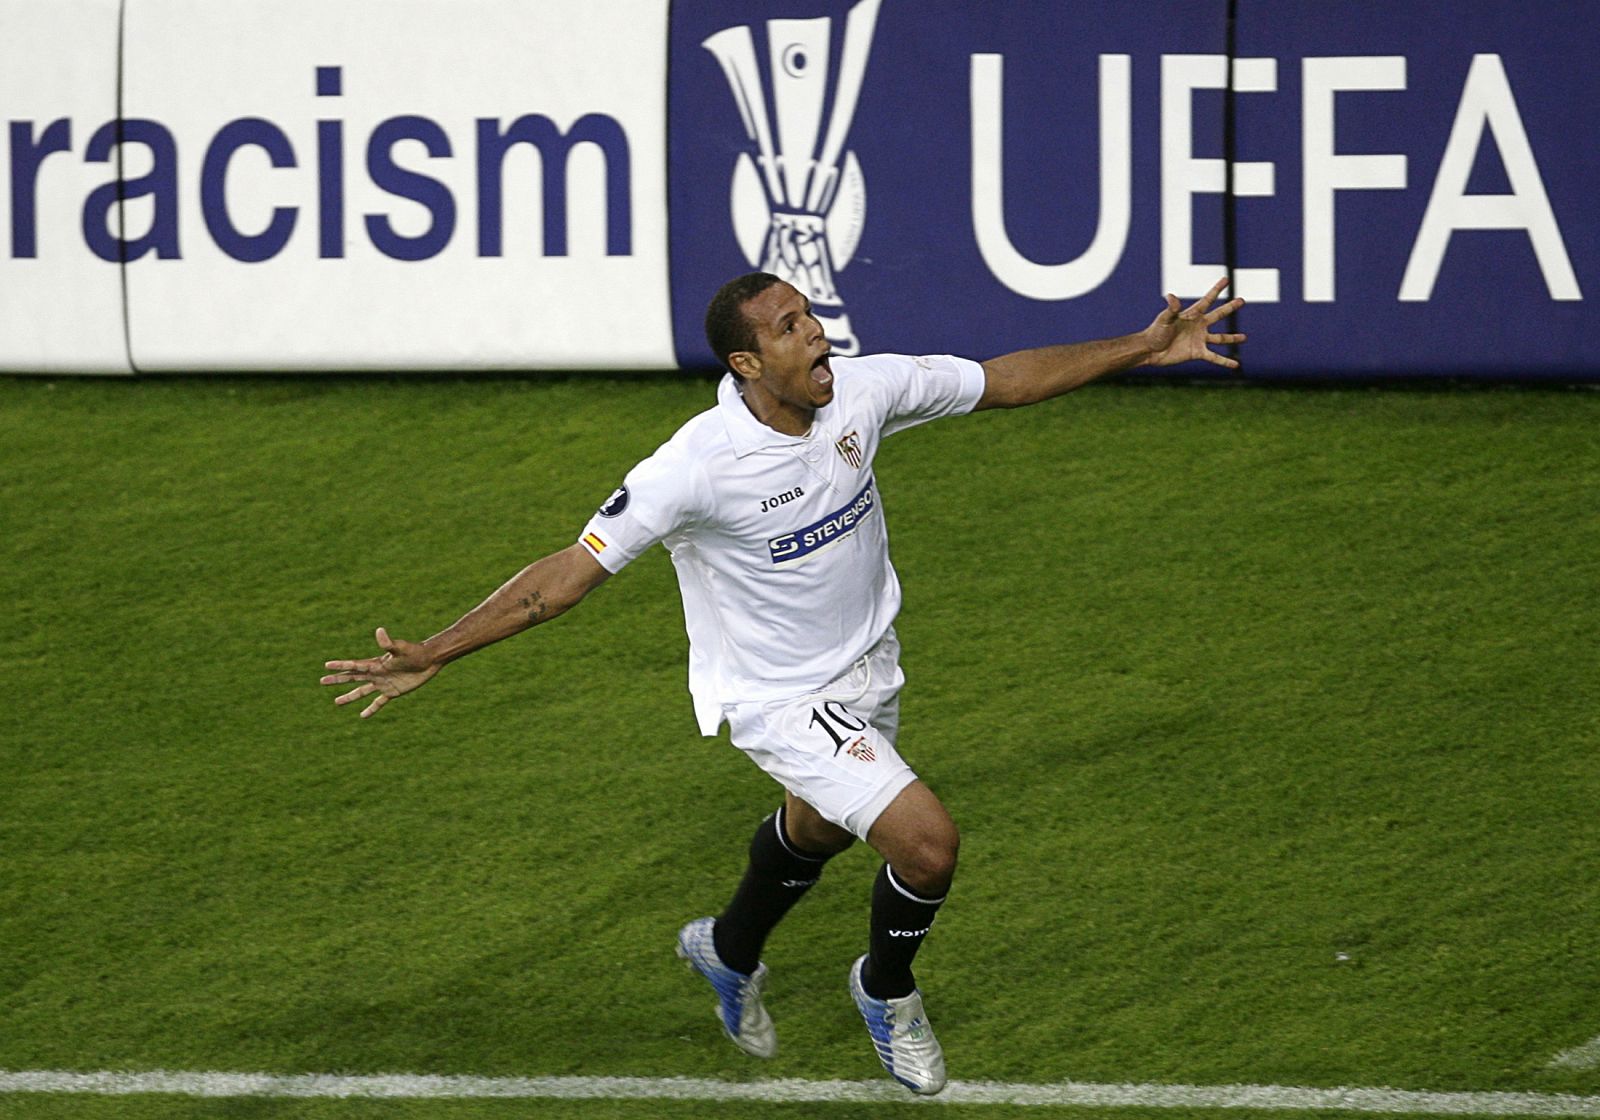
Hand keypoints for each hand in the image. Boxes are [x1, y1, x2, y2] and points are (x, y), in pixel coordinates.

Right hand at [321, 627, 440, 717]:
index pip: (354, 666)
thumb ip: (388, 642)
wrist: (430, 660)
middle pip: (353, 678)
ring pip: (362, 691)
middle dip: (338, 679)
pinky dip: (371, 709)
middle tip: (322, 681)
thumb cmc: (415, 652)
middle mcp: (377, 674)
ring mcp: (384, 683)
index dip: (340, 666)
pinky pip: (379, 702)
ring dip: (350, 696)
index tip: (326, 665)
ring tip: (337, 702)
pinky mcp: (393, 692)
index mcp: (376, 664)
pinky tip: (363, 716)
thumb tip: (379, 630)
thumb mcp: (400, 648)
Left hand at [1142, 276, 1246, 368]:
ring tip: (1244, 337)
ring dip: (1232, 338)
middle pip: (1218, 315)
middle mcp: (1198, 326)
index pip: (1207, 300)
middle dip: (1229, 307)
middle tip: (1241, 300)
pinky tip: (1235, 364)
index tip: (1226, 279)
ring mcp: (1199, 339)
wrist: (1151, 350)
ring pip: (1220, 338)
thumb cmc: (1155, 332)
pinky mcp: (1197, 352)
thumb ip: (1171, 308)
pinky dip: (1225, 361)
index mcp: (1192, 314)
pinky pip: (1214, 357)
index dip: (1217, 289)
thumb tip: (1171, 296)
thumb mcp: (1164, 319)